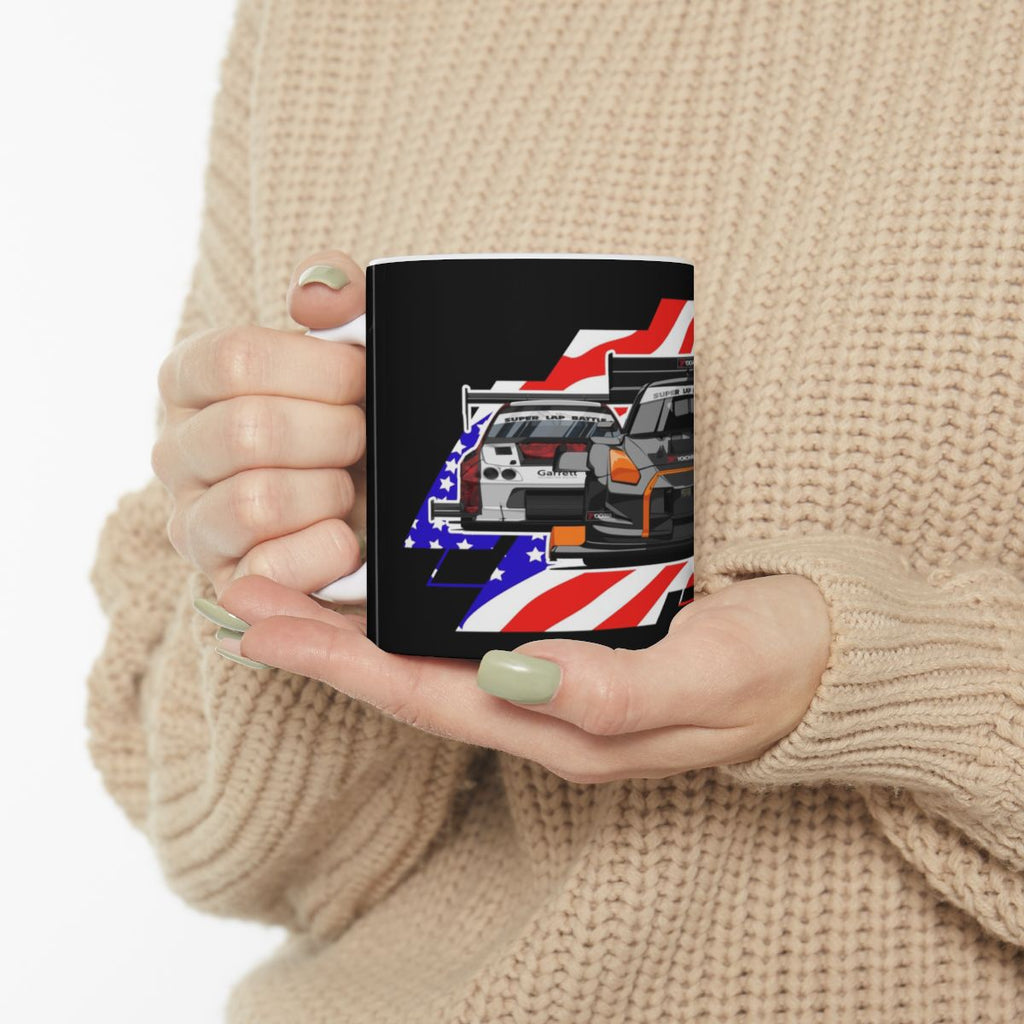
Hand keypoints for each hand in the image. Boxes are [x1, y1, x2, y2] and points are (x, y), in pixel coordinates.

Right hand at [153, 251, 367, 597]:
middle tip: (360, 438)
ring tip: (346, 488)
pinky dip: (326, 551)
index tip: (358, 379)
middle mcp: (176, 451)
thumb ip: (341, 298)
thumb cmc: (352, 418)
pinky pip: (269, 570)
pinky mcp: (226, 583)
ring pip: (256, 502)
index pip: (234, 359)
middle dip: (333, 434)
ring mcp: (194, 523)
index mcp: (192, 381)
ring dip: (329, 492)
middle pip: (249, 432)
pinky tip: (346, 537)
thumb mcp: (354, 349)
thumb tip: (316, 295)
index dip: (318, 370)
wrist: (373, 507)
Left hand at [213, 573, 831, 781]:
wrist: (825, 656)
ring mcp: (554, 672)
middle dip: (322, 640)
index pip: (425, 696)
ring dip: (359, 619)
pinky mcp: (574, 636)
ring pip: (433, 652)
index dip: (338, 663)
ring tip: (292, 579)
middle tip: (244, 591)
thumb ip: (614, 689)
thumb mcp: (707, 678)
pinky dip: (420, 601)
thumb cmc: (772, 668)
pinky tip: (395, 571)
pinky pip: (475, 625)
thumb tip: (510, 677)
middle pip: (408, 676)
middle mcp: (543, 704)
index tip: (262, 624)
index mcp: (563, 724)